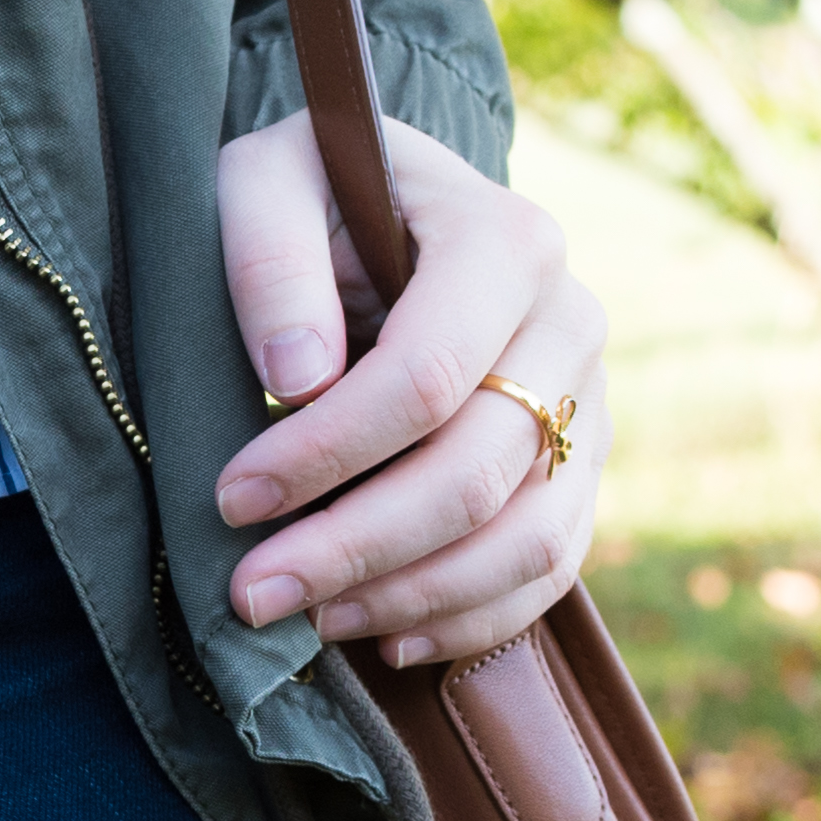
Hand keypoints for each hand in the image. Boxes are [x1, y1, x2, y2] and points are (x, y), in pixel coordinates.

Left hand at [209, 111, 609, 668]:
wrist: (381, 207)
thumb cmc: (309, 194)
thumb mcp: (262, 183)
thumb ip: (271, 260)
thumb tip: (300, 378)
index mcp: (505, 242)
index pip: (426, 378)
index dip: (326, 454)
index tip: (232, 498)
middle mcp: (570, 322)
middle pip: (477, 471)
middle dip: (356, 547)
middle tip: (254, 595)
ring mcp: (587, 399)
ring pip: (526, 537)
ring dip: (413, 597)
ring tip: (311, 620)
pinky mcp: (581, 462)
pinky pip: (551, 566)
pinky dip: (472, 618)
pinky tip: (386, 638)